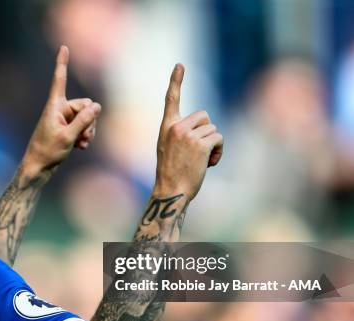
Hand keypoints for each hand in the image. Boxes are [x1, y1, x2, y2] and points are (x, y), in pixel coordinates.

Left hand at [22, 46, 101, 175]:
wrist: (38, 168)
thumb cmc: (47, 152)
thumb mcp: (68, 136)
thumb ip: (84, 120)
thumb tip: (97, 106)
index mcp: (54, 106)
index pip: (59, 80)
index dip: (62, 63)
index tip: (63, 47)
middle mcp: (59, 110)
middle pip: (85, 105)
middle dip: (89, 120)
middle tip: (84, 136)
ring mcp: (63, 120)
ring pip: (87, 118)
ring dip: (88, 131)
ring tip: (81, 143)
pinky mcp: (67, 129)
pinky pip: (84, 127)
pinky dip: (85, 136)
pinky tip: (81, 147)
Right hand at [154, 64, 222, 200]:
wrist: (171, 190)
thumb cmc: (171, 173)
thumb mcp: (169, 148)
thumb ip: (180, 134)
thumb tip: (206, 130)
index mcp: (166, 127)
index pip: (171, 99)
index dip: (176, 81)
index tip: (180, 65)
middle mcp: (176, 127)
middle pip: (204, 115)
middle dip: (207, 130)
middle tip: (200, 149)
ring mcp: (188, 135)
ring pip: (213, 129)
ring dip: (213, 144)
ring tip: (202, 160)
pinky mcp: (201, 144)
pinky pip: (218, 138)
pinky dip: (218, 151)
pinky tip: (209, 163)